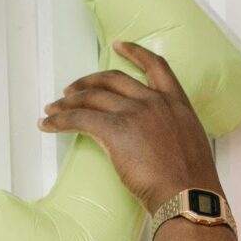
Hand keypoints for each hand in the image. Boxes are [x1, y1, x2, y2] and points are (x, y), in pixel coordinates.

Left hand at [40, 41, 222, 210]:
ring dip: (68, 102)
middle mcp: (154, 101)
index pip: (155, 66)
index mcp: (176, 102)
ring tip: (53, 109)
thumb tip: (156, 139)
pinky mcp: (114, 130)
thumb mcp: (190, 144)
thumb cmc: (192, 182)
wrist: (188, 194)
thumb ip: (171, 131)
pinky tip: (48, 124)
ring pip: (92, 97)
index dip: (135, 53)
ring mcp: (134, 113)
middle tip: (71, 90)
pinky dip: (60, 120)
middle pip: (112, 80)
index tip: (119, 45)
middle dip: (87, 82)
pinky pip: (79, 118)